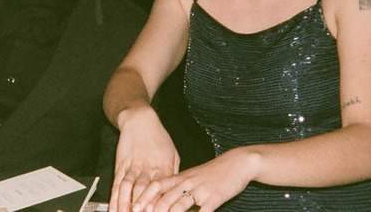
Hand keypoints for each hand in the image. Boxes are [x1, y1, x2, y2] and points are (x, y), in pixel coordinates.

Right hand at [109, 108, 179, 211]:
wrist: (140, 120)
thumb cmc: (159, 137)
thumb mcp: (173, 154)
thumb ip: (174, 173)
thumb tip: (176, 190)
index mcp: (164, 167)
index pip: (162, 190)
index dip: (159, 203)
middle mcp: (148, 169)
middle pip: (144, 191)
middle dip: (142, 207)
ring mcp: (133, 167)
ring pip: (128, 188)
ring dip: (126, 204)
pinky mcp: (121, 165)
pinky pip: (117, 184)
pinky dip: (115, 197)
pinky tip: (114, 208)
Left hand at [133, 148, 258, 211]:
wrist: (237, 163)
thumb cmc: (213, 172)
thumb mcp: (192, 177)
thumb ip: (178, 186)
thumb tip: (161, 199)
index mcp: (180, 177)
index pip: (157, 185)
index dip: (144, 197)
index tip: (134, 207)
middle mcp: (187, 183)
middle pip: (165, 197)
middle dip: (152, 210)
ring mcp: (200, 190)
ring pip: (180, 205)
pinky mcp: (215, 198)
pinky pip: (202, 211)